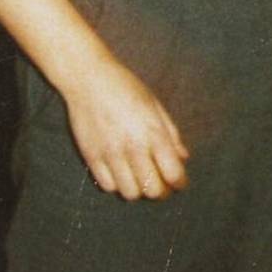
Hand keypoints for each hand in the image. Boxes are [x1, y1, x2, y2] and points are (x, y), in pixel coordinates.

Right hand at [62, 52, 189, 200]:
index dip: (180, 182)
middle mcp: (132, 147)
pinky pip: (108, 186)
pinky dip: (117, 184)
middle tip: (161, 183)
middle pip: (153, 190)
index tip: (179, 182)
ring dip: (139, 189)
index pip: (173, 173)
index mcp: (153, 132)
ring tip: (140, 177)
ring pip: (130, 194)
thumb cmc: (126, 87)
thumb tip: (183, 157)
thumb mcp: (154, 104)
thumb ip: (171, 133)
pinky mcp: (91, 157)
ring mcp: (110, 154)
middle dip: (161, 190)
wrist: (88, 78)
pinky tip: (120, 171)